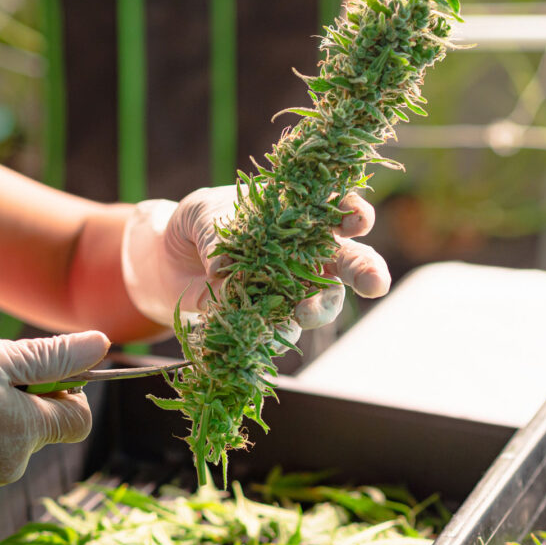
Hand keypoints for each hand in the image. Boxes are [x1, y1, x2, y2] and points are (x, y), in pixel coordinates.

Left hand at [121, 185, 389, 331]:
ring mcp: (293, 288)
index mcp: (301, 214)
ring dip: (320, 308)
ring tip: (303, 312)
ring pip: (325, 301)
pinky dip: (278, 332)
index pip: (338, 211)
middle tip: (375, 284)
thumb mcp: (201, 214)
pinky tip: (266, 333)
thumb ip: (216, 232)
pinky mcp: (270, 316)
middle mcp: (308, 252)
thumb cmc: (198, 222)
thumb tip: (223, 269)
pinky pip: (284, 328)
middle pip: (350, 262)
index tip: (356, 221)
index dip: (354, 215)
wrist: (170, 260)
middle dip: (368, 272)